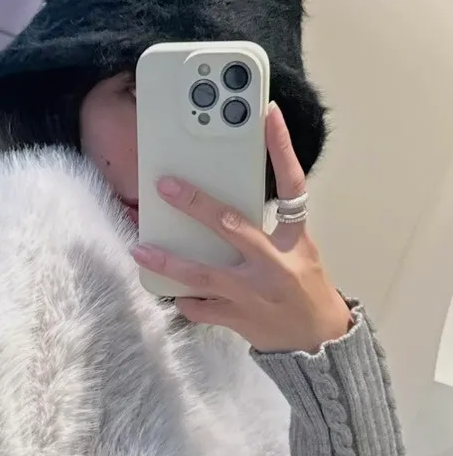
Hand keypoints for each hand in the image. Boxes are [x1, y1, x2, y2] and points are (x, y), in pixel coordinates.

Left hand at [132, 103, 352, 353]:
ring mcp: (252, 294)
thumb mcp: (300, 249)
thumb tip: (230, 201)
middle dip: (195, 204)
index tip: (267, 114)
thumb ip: (271, 225)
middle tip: (166, 185)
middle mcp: (272, 264)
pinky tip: (172, 291)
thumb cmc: (306, 287)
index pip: (291, 184)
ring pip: (201, 274)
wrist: (316, 341)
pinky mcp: (237, 318)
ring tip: (140, 250)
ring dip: (167, 262)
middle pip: (231, 225)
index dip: (281, 148)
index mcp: (293, 239)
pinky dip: (183, 298)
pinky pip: (199, 307)